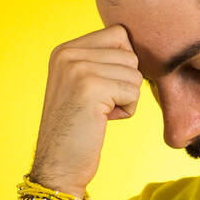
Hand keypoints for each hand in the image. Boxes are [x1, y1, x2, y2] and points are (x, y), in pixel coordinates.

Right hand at [30, 23, 142, 194]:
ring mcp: (77, 68)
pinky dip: (126, 110)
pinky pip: (134, 91)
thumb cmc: (78, 128)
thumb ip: (102, 59)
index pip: (118, 34)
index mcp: (64, 49)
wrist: (59, 165)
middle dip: (125, 83)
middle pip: (130, 54)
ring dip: (126, 97)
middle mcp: (67, 53)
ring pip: (134, 73)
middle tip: (100, 104)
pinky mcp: (90, 87)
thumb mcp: (81, 83)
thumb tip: (140, 43)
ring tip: (100, 113)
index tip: (103, 88)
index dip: (123, 64)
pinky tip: (103, 120)